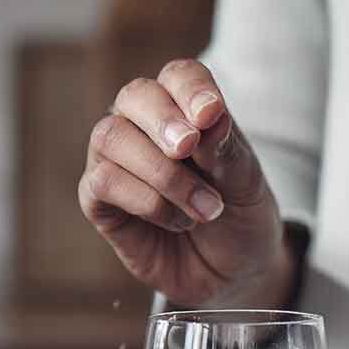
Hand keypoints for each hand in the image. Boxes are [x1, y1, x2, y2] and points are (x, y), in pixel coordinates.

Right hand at [79, 58, 292, 307]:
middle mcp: (143, 126)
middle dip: (163, 121)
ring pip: (111, 137)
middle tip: (189, 148)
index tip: (210, 115)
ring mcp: (116, 160)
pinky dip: (147, 202)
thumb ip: (226, 148)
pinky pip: (103, 182)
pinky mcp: (100, 201)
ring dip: (163, 174)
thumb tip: (208, 116)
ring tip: (206, 209)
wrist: (235, 271)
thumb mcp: (248, 182)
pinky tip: (178, 222)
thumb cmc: (240, 215)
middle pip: (135, 96)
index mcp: (186, 109)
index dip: (191, 89)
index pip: (179, 76)